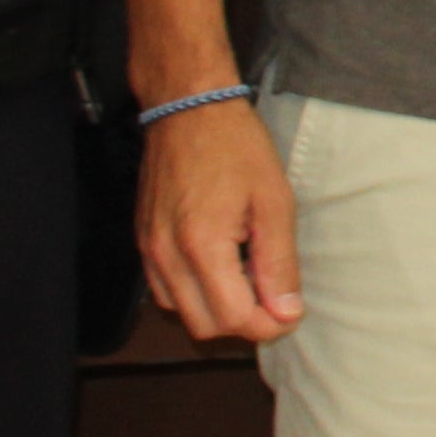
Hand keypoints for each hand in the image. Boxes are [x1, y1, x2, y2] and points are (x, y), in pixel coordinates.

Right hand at [139, 98, 304, 344]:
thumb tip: (287, 312)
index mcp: (201, 245)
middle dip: (244, 322)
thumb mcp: (275, 201)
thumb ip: (280, 263)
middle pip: (205, 326)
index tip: (292, 311)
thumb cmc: (236, 147)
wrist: (188, 110)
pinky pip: (165, 291)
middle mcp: (166, 255)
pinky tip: (223, 264)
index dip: (268, 325)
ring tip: (249, 274)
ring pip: (182, 313)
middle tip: (275, 295)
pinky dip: (195, 293)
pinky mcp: (143, 243)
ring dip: (218, 309)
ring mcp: (149, 250)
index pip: (233, 318)